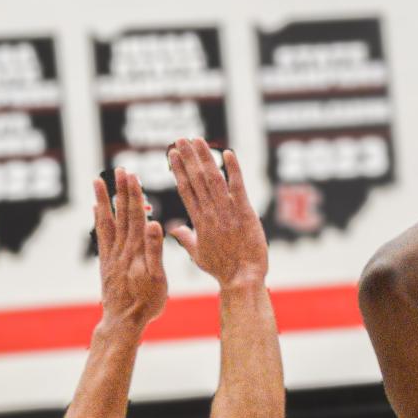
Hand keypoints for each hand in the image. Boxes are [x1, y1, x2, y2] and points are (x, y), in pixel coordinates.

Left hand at [93, 170, 166, 327]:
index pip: (135, 217)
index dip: (134, 195)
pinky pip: (100, 236)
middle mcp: (120, 249)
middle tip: (120, 170)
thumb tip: (152, 224)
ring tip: (99, 181)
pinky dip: (98, 220)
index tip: (132, 175)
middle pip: (121, 215)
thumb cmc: (146, 303)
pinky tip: (95, 209)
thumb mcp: (157, 279)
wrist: (122, 322)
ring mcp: (111, 255)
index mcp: (135, 251)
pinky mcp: (105, 263)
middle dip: (121, 191)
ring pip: (107, 222)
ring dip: (104, 200)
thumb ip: (154, 250)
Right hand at [168, 139, 268, 287]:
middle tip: (180, 139)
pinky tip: (227, 153)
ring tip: (196, 140)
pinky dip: (233, 169)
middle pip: (196, 179)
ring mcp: (227, 212)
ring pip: (213, 179)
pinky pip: (238, 187)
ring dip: (204, 157)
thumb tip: (174, 229)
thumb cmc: (221, 269)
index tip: (172, 154)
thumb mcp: (198, 254)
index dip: (178, 170)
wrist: (242, 278)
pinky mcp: (245, 213)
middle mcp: (210, 213)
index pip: (185, 189)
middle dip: (187, 157)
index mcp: (198, 221)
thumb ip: (185, 238)